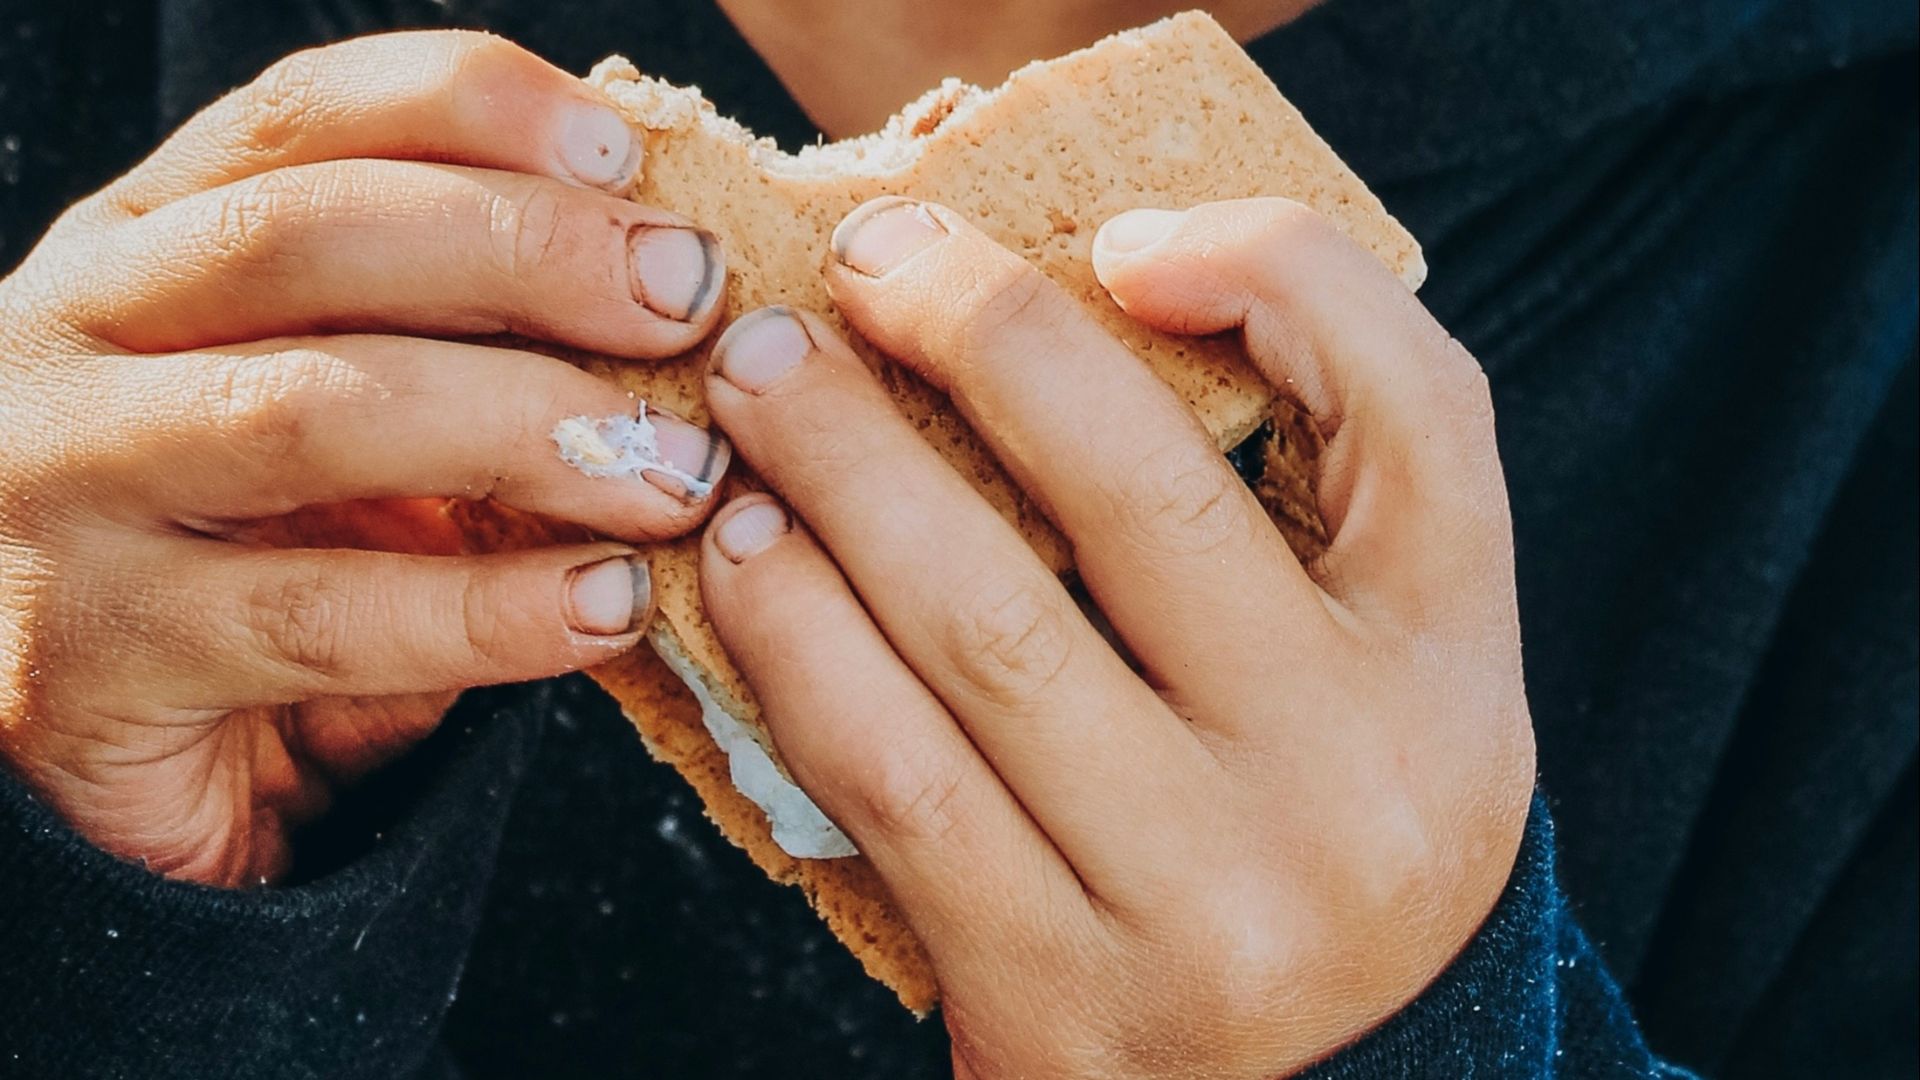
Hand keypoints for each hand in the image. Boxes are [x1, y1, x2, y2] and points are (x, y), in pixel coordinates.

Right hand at [0, 33, 730, 885]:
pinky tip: (609, 605)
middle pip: (307, 238)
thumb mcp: (332, 408)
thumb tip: (662, 285)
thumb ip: (441, 336)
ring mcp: (64, 494)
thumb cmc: (249, 553)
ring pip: (313, 414)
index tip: (624, 152)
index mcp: (145, 244)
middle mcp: (75, 337)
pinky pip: (325, 619)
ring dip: (530, 431)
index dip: (474, 109)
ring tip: (675, 475)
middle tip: (685, 305)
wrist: (87, 749)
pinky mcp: (85, 661)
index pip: (305, 119)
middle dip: (527, 254)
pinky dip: (494, 612)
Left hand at [694, 197, 1534, 1075]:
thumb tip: (1125, 288)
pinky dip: (793, 640)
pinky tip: (743, 563)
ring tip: (761, 400)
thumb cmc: (1318, 831)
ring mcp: (1206, 898)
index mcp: (1451, 664)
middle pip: (1144, 493)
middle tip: (860, 273)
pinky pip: (890, 774)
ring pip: (986, 627)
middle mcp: (1354, 776)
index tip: (1112, 242)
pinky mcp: (1060, 997)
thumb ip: (1310, 495)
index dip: (1264, 270)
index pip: (1412, 404)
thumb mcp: (1380, 668)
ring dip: (838, 476)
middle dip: (970, 339)